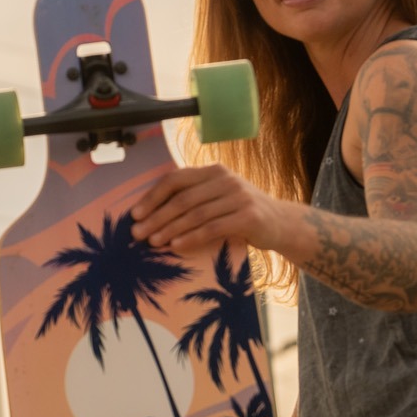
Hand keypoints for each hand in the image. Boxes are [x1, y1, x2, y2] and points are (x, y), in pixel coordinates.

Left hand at [131, 164, 287, 254]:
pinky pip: (212, 228)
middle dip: (156, 217)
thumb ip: (193, 198)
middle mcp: (225, 179)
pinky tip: (176, 246)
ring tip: (153, 242)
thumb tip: (151, 214)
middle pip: (182, 199)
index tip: (135, 214)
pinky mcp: (248, 216)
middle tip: (137, 233)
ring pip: (195, 214)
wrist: (280, 223)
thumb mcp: (218, 197)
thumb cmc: (240, 212)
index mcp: (213, 171)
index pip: (176, 179)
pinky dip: (191, 237)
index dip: (153, 197)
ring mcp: (238, 196)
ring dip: (170, 229)